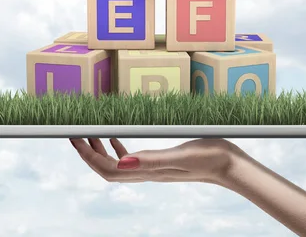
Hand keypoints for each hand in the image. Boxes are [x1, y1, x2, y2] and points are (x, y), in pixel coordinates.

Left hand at [70, 138, 238, 183]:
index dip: (88, 155)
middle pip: (107, 169)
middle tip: (75, 133)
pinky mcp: (161, 161)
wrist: (231, 166)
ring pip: (117, 164)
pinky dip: (118, 149)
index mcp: (147, 171)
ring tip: (91, 133)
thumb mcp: (181, 154)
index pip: (108, 169)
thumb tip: (122, 162)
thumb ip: (153, 159)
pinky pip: (132, 158)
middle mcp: (146, 172)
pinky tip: (117, 138)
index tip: (74, 137)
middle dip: (88, 153)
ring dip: (100, 151)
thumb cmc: (210, 157)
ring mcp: (153, 168)